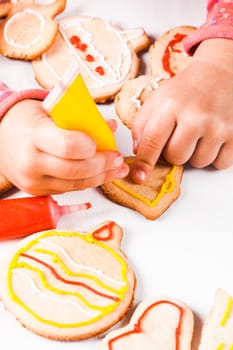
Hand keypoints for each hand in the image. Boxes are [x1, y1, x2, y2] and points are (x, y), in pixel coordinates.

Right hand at [0, 99, 127, 194]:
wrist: (1, 138)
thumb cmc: (27, 120)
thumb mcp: (50, 110)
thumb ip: (80, 119)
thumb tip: (110, 128)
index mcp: (34, 135)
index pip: (68, 146)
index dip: (90, 147)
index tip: (102, 143)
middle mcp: (31, 162)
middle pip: (76, 170)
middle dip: (103, 166)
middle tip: (118, 159)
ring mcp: (33, 181)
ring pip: (76, 184)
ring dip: (101, 177)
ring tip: (118, 169)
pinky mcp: (38, 191)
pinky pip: (69, 188)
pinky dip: (87, 181)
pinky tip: (100, 175)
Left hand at [131, 38, 232, 182]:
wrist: (218, 75)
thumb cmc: (184, 90)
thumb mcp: (156, 101)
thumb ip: (141, 126)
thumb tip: (139, 152)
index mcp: (170, 106)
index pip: (152, 142)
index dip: (144, 162)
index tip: (139, 176)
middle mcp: (195, 116)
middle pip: (176, 157)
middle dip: (173, 152)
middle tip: (178, 135)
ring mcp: (218, 126)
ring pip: (198, 162)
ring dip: (194, 154)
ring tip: (196, 134)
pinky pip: (220, 163)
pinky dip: (214, 156)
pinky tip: (211, 139)